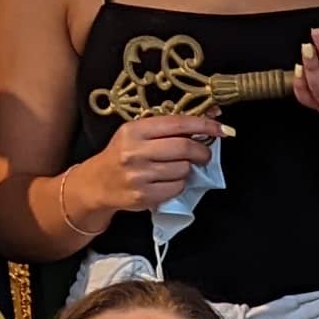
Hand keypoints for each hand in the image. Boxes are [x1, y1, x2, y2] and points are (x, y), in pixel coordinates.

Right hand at [84, 112, 226, 218]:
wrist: (97, 183)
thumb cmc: (122, 154)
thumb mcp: (136, 134)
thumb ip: (166, 129)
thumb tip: (208, 122)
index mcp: (134, 130)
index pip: (177, 124)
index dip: (203, 126)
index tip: (222, 129)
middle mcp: (135, 152)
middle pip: (184, 148)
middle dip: (201, 151)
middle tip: (204, 154)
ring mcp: (139, 176)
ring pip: (183, 169)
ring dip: (187, 169)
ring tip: (176, 168)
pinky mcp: (143, 196)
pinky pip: (176, 188)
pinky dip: (179, 184)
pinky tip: (168, 181)